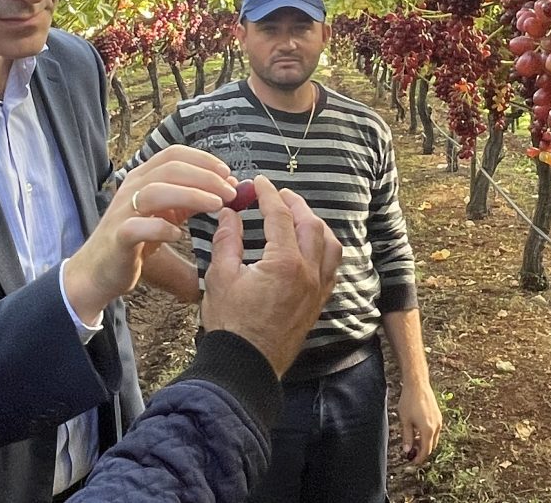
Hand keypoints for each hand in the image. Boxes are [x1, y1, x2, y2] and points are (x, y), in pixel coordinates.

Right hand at [65, 146, 234, 322]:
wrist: (98, 271)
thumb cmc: (137, 240)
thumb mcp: (165, 213)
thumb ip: (190, 200)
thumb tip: (226, 188)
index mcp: (143, 178)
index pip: (174, 154)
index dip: (203, 159)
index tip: (228, 173)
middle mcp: (131, 188)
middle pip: (170, 169)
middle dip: (205, 177)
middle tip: (230, 192)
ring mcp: (122, 212)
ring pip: (156, 192)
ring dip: (191, 195)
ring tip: (216, 205)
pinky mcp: (118, 238)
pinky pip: (137, 227)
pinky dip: (160, 228)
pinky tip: (178, 234)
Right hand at [200, 176, 340, 376]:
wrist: (245, 366)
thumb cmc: (230, 325)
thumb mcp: (220, 277)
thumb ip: (227, 240)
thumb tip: (230, 214)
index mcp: (284, 263)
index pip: (280, 216)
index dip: (269, 195)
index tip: (259, 183)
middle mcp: (308, 273)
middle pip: (311, 225)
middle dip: (296, 204)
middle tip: (279, 195)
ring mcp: (316, 289)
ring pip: (330, 245)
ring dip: (315, 224)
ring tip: (299, 216)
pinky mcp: (317, 304)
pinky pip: (331, 267)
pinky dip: (323, 249)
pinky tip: (310, 248)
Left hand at [397, 378, 442, 463]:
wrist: (418, 384)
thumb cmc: (409, 401)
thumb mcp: (405, 420)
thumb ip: (407, 437)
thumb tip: (407, 450)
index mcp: (428, 430)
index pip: (426, 451)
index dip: (419, 458)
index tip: (412, 462)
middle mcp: (436, 427)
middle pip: (431, 446)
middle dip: (422, 452)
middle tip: (411, 453)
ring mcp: (439, 421)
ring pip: (434, 438)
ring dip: (425, 443)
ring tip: (413, 441)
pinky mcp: (438, 415)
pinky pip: (435, 431)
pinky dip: (428, 435)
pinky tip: (418, 431)